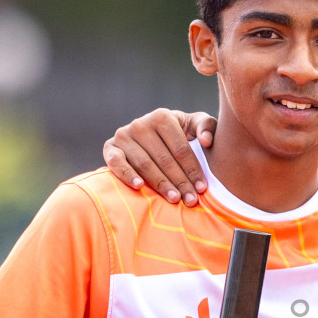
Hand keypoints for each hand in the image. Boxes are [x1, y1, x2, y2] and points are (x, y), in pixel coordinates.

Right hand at [102, 108, 217, 204]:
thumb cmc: (180, 133)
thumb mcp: (195, 125)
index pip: (180, 149)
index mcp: (162, 117)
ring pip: (145, 164)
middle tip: (191, 200)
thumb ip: (207, 126)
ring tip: (174, 199)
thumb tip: (206, 141)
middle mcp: (141, 124)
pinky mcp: (110, 147)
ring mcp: (124, 135)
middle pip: (164, 159)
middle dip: (180, 182)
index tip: (202, 188)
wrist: (152, 136)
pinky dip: (126, 174)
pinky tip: (139, 186)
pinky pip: (116, 162)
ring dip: (160, 184)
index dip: (193, 170)